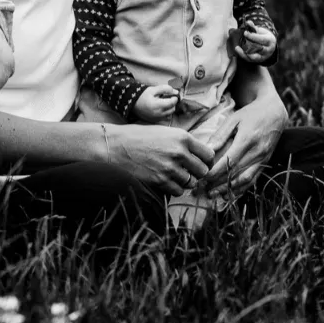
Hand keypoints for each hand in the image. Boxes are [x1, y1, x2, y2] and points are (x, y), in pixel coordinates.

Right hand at [100, 123, 214, 194]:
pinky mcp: (160, 180)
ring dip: (185, 181)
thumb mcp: (163, 131)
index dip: (206, 160)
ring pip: (191, 183)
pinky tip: (166, 181)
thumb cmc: (137, 136)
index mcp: (182, 137)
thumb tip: (199, 153)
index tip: (200, 163)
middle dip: (196, 172)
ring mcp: (170, 167)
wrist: (115, 146)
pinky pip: (178, 191)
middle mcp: (179, 152)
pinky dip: (174, 188)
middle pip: (203, 171)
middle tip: (187, 171)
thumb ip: (181, 141)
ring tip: (174, 175)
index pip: (209, 154)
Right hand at [133, 85, 180, 122]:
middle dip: (173, 103)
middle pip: (172, 109)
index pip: (172, 103)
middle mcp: (158, 114)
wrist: (133, 103)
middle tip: (168, 97)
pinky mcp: (155, 121)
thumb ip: (165, 89)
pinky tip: (162, 108)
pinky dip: (166, 113)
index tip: (174, 94)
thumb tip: (176, 92)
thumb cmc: (143, 95)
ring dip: (170, 108)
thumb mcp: (153, 89)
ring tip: (165, 103)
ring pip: (170, 114)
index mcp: (157, 105)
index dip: (175, 98)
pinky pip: (165, 118)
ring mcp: (157, 118)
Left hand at [203, 88, 287, 195]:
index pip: (230, 160)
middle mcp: (257, 152)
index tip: (203, 177)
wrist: (274, 114)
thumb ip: (221, 134)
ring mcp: (263, 159)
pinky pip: (253, 179)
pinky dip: (241, 189)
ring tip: (213, 195)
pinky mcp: (265, 163)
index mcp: (247, 139)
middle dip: (219, 183)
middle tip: (203, 190)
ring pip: (245, 179)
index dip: (216, 171)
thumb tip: (207, 150)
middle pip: (236, 172)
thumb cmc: (250, 114)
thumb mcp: (234, 119)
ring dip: (229, 189)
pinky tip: (230, 195)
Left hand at [235, 21, 276, 62]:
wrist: (269, 45)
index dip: (253, 36)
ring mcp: (264, 56)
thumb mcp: (260, 30)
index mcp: (270, 40)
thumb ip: (253, 27)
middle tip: (241, 40)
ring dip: (245, 52)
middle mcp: (268, 50)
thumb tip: (248, 22)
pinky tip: (238, 51)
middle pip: (259, 48)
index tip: (245, 33)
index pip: (261, 39)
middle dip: (249, 44)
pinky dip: (243, 56)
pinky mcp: (258, 60)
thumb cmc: (263, 36)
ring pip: (254, 56)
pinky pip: (250, 60)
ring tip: (237, 48)